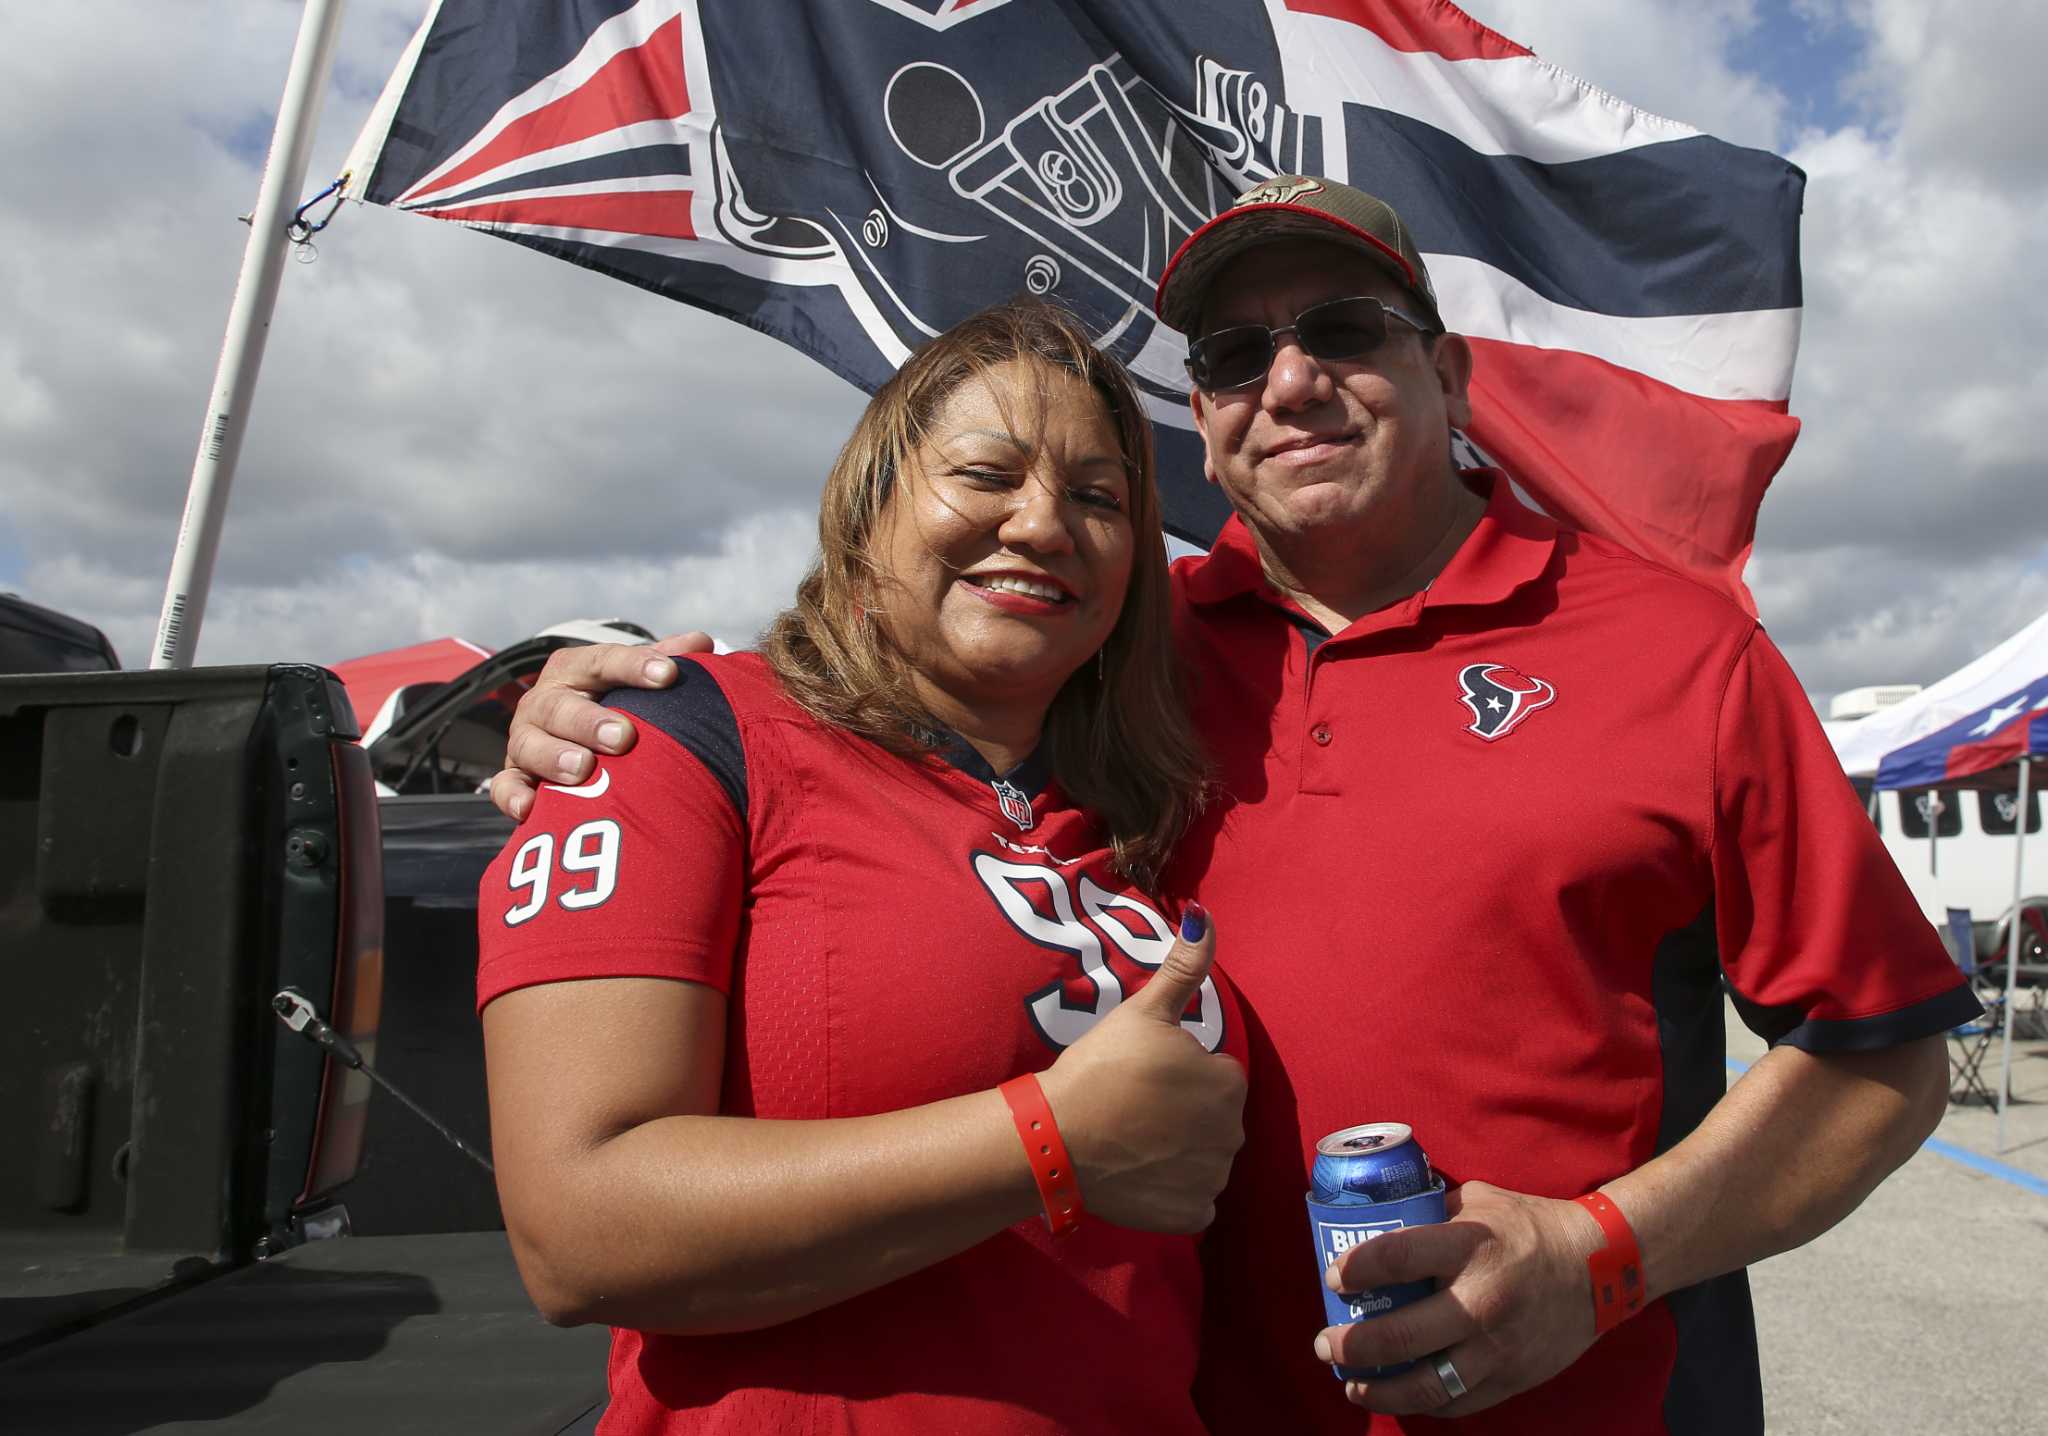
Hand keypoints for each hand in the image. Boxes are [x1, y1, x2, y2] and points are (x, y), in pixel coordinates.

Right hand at [490, 632, 712, 819]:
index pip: (603, 661)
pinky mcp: (515, 776)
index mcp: (576, 670)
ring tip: (583, 769)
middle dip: (590, 721)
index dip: (634, 666)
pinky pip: (506, 787)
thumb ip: (666, 661)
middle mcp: (545, 701)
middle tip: (623, 737)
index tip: (668, 675)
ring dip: (553, 756)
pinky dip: (513, 797)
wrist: (577, 739)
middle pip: (560, 706)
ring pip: (529, 744)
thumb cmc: (617, 705)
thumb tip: (701, 643)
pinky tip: (532, 808)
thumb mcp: (636, 681)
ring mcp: (526, 739)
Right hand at [1037, 907, 1246, 1233]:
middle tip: (1135, 1105)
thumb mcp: (1143, 1011)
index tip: (1145, 1074)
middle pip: (1213, 1117)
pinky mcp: (1193, 1215)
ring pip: (1205, 1158)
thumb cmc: (1102, 1067)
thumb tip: (1204, 914)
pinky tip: (1140, 1173)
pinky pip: (1193, 1199)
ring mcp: (1214, 1178)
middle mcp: (1233, 1133)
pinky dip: (1172, 1190)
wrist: (1058, 1138)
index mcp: (1228, 1082)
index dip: (1181, 1072)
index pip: (1217, 1074)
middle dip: (1185, 1112)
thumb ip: (1183, 968)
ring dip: (1179, 1151)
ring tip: (1133, 1139)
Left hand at [1315, 1181, 1604, 1415]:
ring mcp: (1498, 1347)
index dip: (1354, 1269)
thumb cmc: (1527, 1227)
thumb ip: (1429, 1213)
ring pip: (1425, 1384)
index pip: (1395, 1258)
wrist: (1600, 1268)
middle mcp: (1482, 1300)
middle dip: (1350, 1345)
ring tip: (1351, 1383)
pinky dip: (1422, 1402)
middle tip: (1325, 1344)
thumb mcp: (1477, 1201)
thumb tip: (1375, 1219)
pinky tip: (1398, 1394)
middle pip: (1400, 1335)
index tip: (1333, 1278)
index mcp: (1470, 1246)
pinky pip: (1457, 1401)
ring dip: (1378, 1389)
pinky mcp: (1512, 1377)